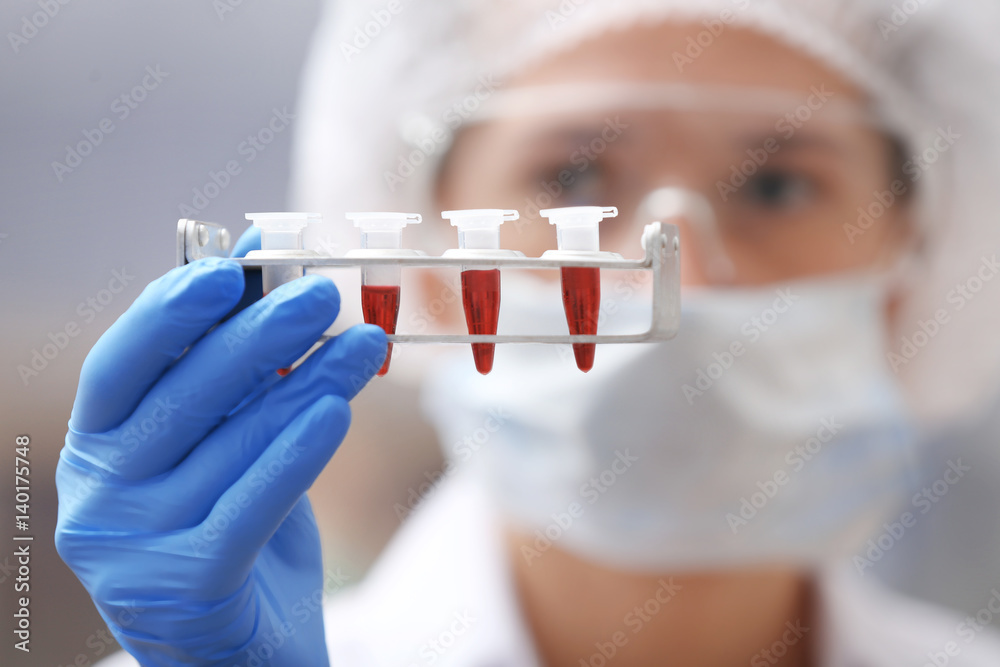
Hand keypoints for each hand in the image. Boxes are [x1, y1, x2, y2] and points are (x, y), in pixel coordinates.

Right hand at [55, 251, 385, 665]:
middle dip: (259, 338)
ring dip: (307, 386)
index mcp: (96, 448)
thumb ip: (227, 355)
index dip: (168, 312)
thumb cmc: (230, 525)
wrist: (243, 648)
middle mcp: (97, 498)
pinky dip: (296, 454)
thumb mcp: (225, 438)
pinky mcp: (183, 590)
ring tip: (365, 346)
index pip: (119, 365)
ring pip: (232, 447)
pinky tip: (338, 410)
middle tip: (325, 293)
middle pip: (183, 398)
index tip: (228, 271)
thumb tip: (249, 253)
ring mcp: (131, 550)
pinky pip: (250, 507)